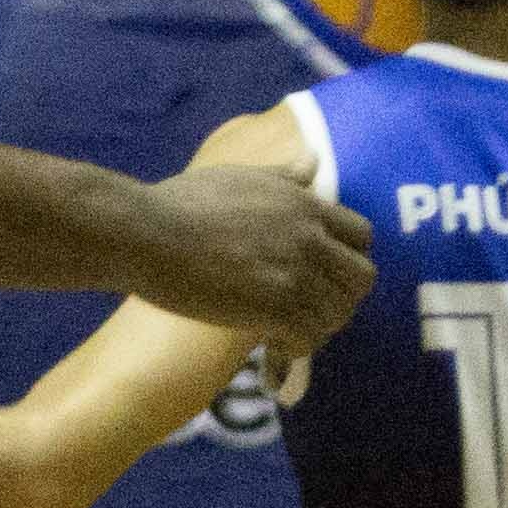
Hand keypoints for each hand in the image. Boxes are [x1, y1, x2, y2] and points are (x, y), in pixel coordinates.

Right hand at [124, 163, 377, 346]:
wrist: (144, 232)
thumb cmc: (180, 203)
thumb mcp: (241, 176)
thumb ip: (284, 176)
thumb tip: (314, 160)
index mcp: (304, 203)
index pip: (363, 236)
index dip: (349, 259)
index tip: (326, 275)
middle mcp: (308, 236)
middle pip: (362, 278)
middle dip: (342, 297)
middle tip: (312, 309)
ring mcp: (294, 271)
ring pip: (338, 312)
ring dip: (318, 326)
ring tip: (289, 330)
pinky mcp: (273, 306)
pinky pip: (308, 337)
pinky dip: (295, 347)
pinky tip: (273, 344)